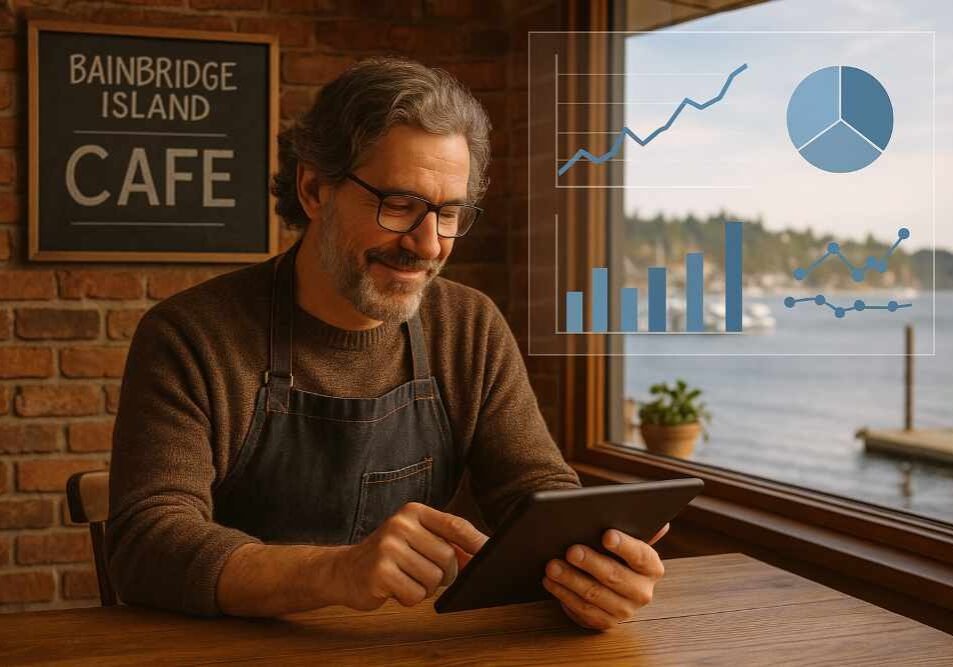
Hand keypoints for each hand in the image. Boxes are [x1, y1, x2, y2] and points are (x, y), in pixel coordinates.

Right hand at [330, 502, 487, 610]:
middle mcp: (401, 524)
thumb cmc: (389, 557)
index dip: (477, 543)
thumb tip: (483, 556)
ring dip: (424, 588)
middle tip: (422, 574)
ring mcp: (389, 546)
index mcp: (414, 512)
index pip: (456, 526)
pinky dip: (409, 598)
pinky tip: (394, 588)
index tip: (492, 555)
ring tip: (405, 579)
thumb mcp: (418, 542)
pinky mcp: (380, 571)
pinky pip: (416, 594)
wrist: (344, 570)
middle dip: (443, 575)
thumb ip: (448, 545)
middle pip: (448, 558)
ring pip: (434, 579)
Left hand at [542, 522, 668, 630]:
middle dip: (590, 562)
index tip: (607, 535)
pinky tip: (550, 582)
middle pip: (614, 576)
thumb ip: (635, 529)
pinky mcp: (605, 622)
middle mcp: (642, 592)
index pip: (640, 555)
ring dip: (571, 580)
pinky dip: (564, 595)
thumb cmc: (615, 553)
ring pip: (595, 595)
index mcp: (652, 567)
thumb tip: (660, 523)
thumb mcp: (626, 539)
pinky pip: (582, 610)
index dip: (624, 545)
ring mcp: (625, 610)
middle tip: (571, 550)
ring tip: (552, 566)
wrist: (609, 581)